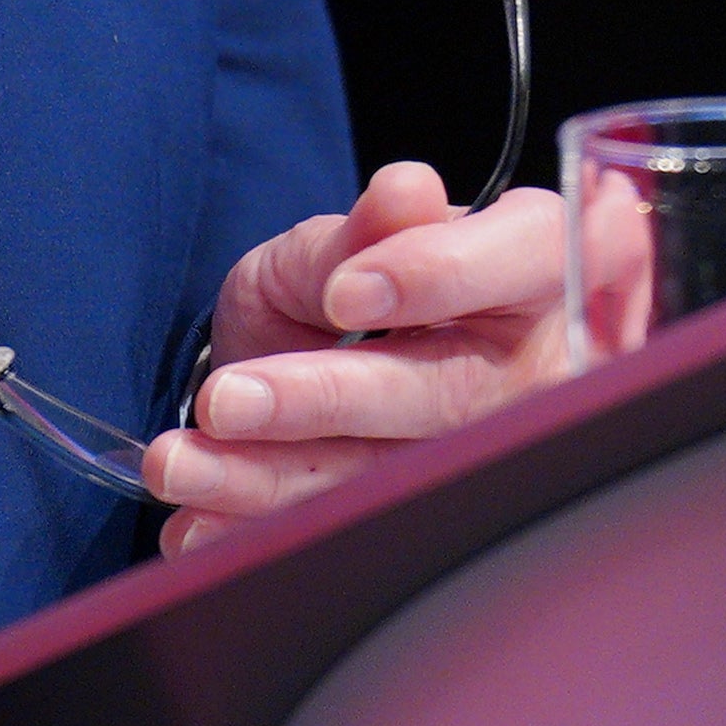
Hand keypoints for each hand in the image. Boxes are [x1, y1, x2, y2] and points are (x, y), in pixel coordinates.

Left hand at [149, 161, 570, 554]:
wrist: (352, 361)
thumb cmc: (371, 282)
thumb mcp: (354, 240)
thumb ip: (372, 226)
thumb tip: (404, 194)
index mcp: (545, 265)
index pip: (526, 259)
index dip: (441, 277)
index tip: (348, 293)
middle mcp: (541, 368)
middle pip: (450, 391)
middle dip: (326, 399)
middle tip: (226, 399)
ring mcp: (496, 457)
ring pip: (391, 475)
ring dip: (271, 478)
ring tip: (180, 463)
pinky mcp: (433, 518)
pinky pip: (350, 531)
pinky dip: (262, 527)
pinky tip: (199, 524)